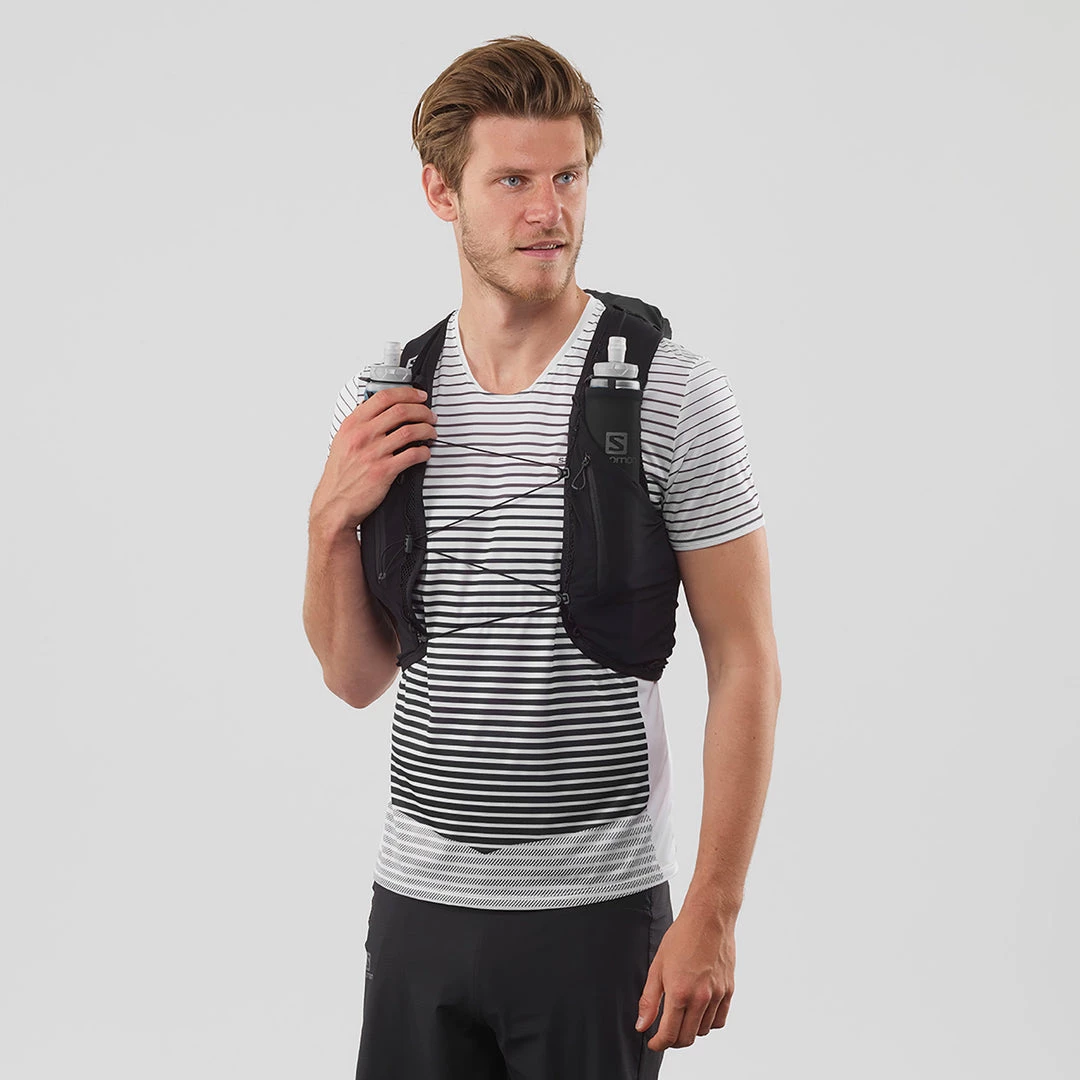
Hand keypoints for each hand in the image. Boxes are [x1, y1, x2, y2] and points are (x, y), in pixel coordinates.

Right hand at [310, 386, 437, 533]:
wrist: (335, 503)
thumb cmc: (340, 475)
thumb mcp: (342, 441)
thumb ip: (359, 424)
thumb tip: (378, 408)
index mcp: (352, 425)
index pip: (383, 397)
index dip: (407, 393)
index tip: (418, 396)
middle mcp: (362, 436)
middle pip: (401, 411)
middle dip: (422, 410)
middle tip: (430, 415)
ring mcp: (373, 453)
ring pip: (411, 431)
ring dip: (427, 430)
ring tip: (431, 433)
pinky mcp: (384, 471)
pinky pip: (412, 455)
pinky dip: (424, 452)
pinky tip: (425, 453)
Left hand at [636, 905, 735, 1051]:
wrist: (709, 919)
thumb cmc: (681, 937)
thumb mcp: (657, 967)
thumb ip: (649, 1000)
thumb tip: (642, 1025)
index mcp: (679, 993)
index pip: (669, 1035)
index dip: (658, 1044)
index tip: (653, 1043)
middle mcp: (700, 998)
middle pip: (687, 1038)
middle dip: (673, 1041)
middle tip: (665, 1033)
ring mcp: (717, 995)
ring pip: (703, 1031)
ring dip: (690, 1031)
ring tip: (681, 1018)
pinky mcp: (729, 991)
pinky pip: (719, 1020)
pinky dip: (708, 1023)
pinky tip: (699, 1012)